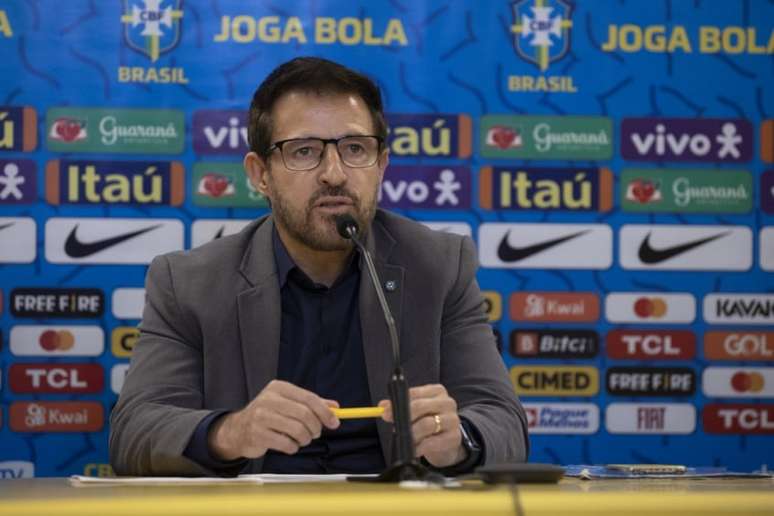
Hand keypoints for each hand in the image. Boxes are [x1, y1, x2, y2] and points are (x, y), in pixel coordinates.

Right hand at [208, 380, 339, 460]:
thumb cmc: (269, 416)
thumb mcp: (289, 404)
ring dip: (305, 439)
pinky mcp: (257, 434)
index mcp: (279, 387)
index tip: (335, 423)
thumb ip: (311, 404)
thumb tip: (336, 407)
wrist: (239, 430)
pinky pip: (286, 443)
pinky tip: (289, 445)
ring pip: (297, 430)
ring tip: (302, 440)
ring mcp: (261, 416)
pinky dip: (293, 447)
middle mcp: (269, 399)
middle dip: (315, 427)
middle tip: (316, 434)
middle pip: (304, 414)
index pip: (309, 398)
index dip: (325, 412)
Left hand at [378, 384, 465, 467]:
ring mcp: (453, 420)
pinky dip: (420, 447)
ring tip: (404, 440)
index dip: (398, 402)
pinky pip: (432, 442)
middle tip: (393, 428)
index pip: (414, 392)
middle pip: (420, 406)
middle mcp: (447, 402)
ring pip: (426, 424)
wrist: (448, 441)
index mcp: (436, 391)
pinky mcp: (454, 437)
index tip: (384, 412)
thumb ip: (398, 407)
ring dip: (411, 434)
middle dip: (402, 417)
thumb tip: (382, 406)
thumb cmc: (428, 422)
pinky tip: (414, 450)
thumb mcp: (415, 412)